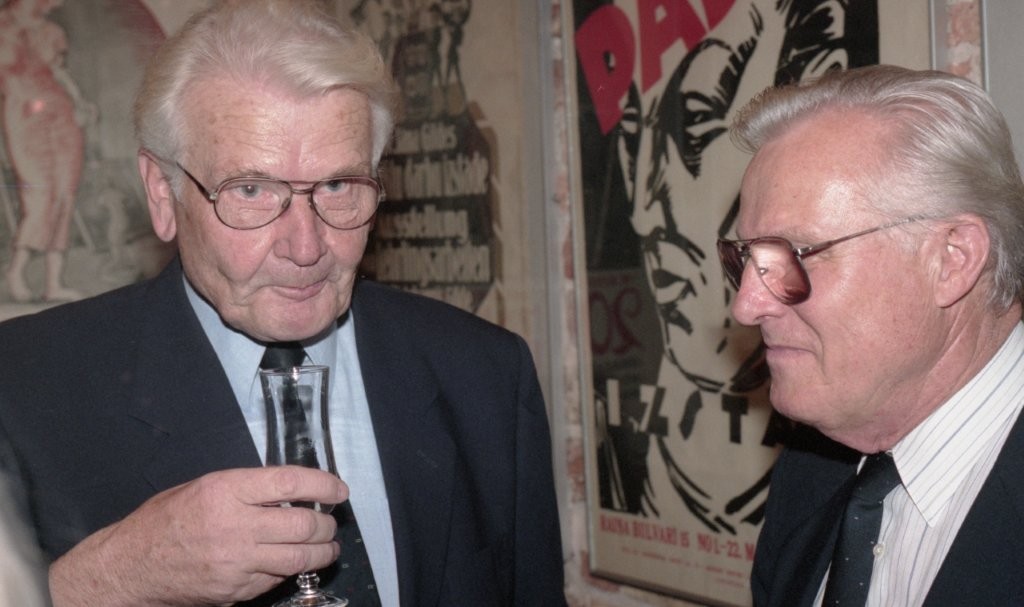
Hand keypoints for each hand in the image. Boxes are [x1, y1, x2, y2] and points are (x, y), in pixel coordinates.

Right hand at [49, 466, 346, 606]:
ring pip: (299, 558)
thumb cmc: (166, 520)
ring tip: (327, 546)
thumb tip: (293, 490)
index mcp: (226, 491)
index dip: (323, 485)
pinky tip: (293, 562)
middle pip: (303, 524)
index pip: (291, 483)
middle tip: (331, 522)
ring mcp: (237, 562)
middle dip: (327, 524)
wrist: (131, 567)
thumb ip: (248, 488)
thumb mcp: (204, 487)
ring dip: (322, 551)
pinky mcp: (236, 590)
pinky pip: (278, 579)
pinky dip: (292, 570)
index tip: (339, 490)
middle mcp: (236, 526)